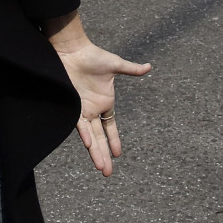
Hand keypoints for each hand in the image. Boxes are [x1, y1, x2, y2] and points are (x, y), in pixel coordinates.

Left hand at [55, 39, 150, 176]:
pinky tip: (90, 146)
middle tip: (107, 173)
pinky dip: (85, 134)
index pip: (109, 127)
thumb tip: (149, 67)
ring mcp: (82, 108)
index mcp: (104, 102)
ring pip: (90, 136)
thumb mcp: (116, 65)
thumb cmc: (92, 55)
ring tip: (101, 168)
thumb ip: (131, 70)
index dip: (113, 141)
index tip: (117, 155)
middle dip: (103, 155)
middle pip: (100, 137)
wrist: (73, 49)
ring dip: (95, 152)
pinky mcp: (73, 104)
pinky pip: (80, 123)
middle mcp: (93, 109)